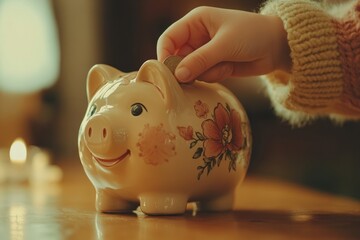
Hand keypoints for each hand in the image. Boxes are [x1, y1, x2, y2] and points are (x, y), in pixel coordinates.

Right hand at [157, 6, 290, 82]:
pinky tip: (228, 68)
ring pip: (190, 70)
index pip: (168, 38)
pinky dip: (214, 75)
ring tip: (224, 64)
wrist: (277, 46)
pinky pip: (203, 76)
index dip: (165, 55)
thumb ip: (200, 60)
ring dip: (205, 72)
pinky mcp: (213, 65)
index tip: (169, 73)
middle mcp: (197, 36)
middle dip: (187, 68)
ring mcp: (204, 52)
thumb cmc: (252, 35)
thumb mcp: (224, 45)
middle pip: (177, 57)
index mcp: (195, 21)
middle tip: (199, 74)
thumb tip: (178, 75)